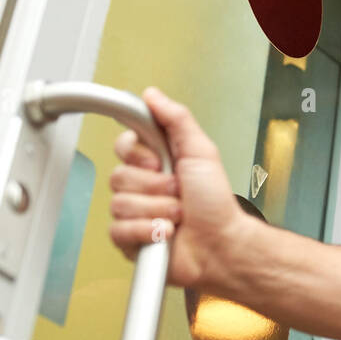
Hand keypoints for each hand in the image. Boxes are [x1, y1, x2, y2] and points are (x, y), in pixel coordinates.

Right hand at [107, 86, 246, 288]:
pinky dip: (147, 231)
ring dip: (157, 210)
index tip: (159, 162)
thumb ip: (177, 119)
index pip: (124, 146)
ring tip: (179, 215)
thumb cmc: (216, 204)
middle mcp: (143, 186)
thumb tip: (153, 95)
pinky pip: (118, 229)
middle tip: (179, 193)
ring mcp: (134, 213)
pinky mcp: (129, 239)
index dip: (139, 155)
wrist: (222, 245)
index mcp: (156, 163)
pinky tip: (166, 232)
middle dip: (156, 187)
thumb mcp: (201, 152)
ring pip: (120, 203)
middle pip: (119, 176)